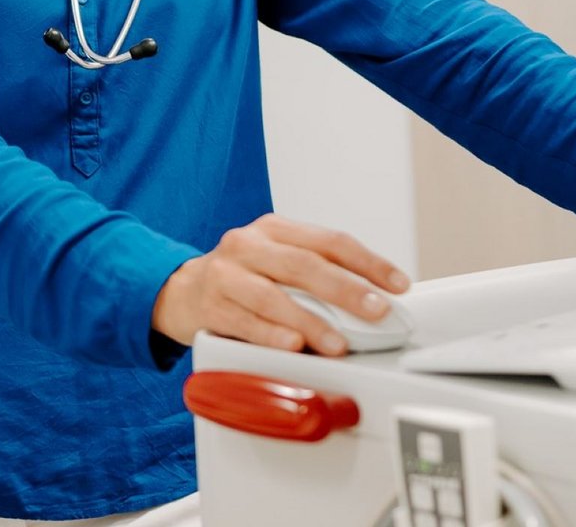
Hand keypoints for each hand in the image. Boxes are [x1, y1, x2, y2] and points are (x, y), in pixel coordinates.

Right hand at [151, 213, 410, 356]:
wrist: (178, 291)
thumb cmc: (241, 279)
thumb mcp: (276, 261)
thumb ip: (317, 274)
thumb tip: (374, 300)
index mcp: (274, 229)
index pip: (330, 240)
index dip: (368, 262)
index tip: (398, 284)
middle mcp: (248, 245)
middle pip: (303, 264)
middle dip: (345, 289)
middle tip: (376, 311)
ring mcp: (225, 275)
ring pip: (273, 296)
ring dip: (311, 321)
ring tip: (338, 343)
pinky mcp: (210, 307)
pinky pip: (244, 322)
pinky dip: (271, 335)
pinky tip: (292, 345)